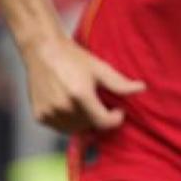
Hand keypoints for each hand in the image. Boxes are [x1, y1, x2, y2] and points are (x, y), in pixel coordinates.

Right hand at [21, 35, 145, 132]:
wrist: (44, 51)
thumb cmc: (74, 58)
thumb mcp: (100, 68)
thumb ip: (120, 83)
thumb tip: (141, 88)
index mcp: (80, 96)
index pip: (103, 122)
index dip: (115, 119)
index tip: (118, 110)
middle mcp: (63, 107)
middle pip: (90, 126)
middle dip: (100, 118)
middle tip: (101, 103)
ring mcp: (49, 113)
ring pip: (74, 129)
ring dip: (85, 121)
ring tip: (87, 103)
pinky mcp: (39, 116)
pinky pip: (60, 127)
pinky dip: (69, 121)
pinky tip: (72, 106)